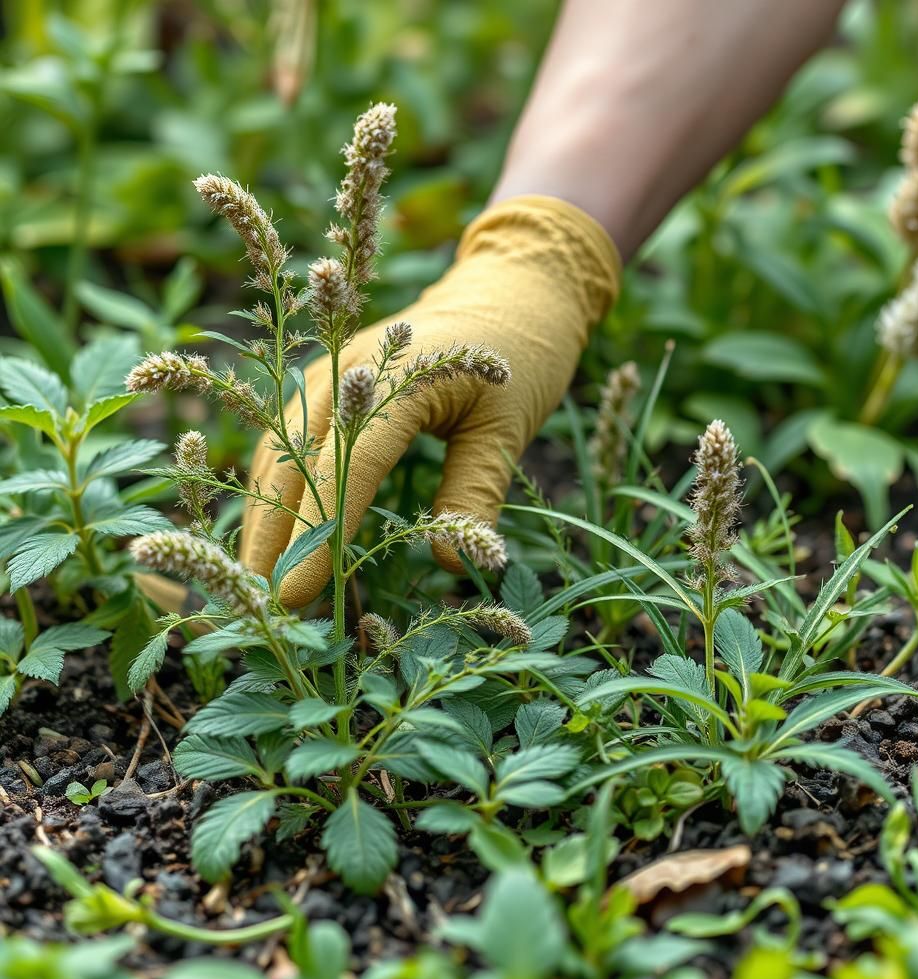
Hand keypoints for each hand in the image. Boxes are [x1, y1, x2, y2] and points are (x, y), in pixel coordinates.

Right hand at [240, 195, 618, 605]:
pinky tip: (270, 535)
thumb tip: (450, 566)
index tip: (295, 593)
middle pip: (294, 465)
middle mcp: (345, 373)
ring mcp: (328, 378)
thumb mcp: (507, 428)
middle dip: (273, 538)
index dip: (318, 534)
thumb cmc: (518, 357)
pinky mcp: (326, 389)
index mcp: (394, 379)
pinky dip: (275, 492)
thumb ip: (474, 493)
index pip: (345, 468)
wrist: (510, 291)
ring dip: (263, 518)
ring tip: (255, 583)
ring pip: (277, 457)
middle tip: (262, 606)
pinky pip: (287, 445)